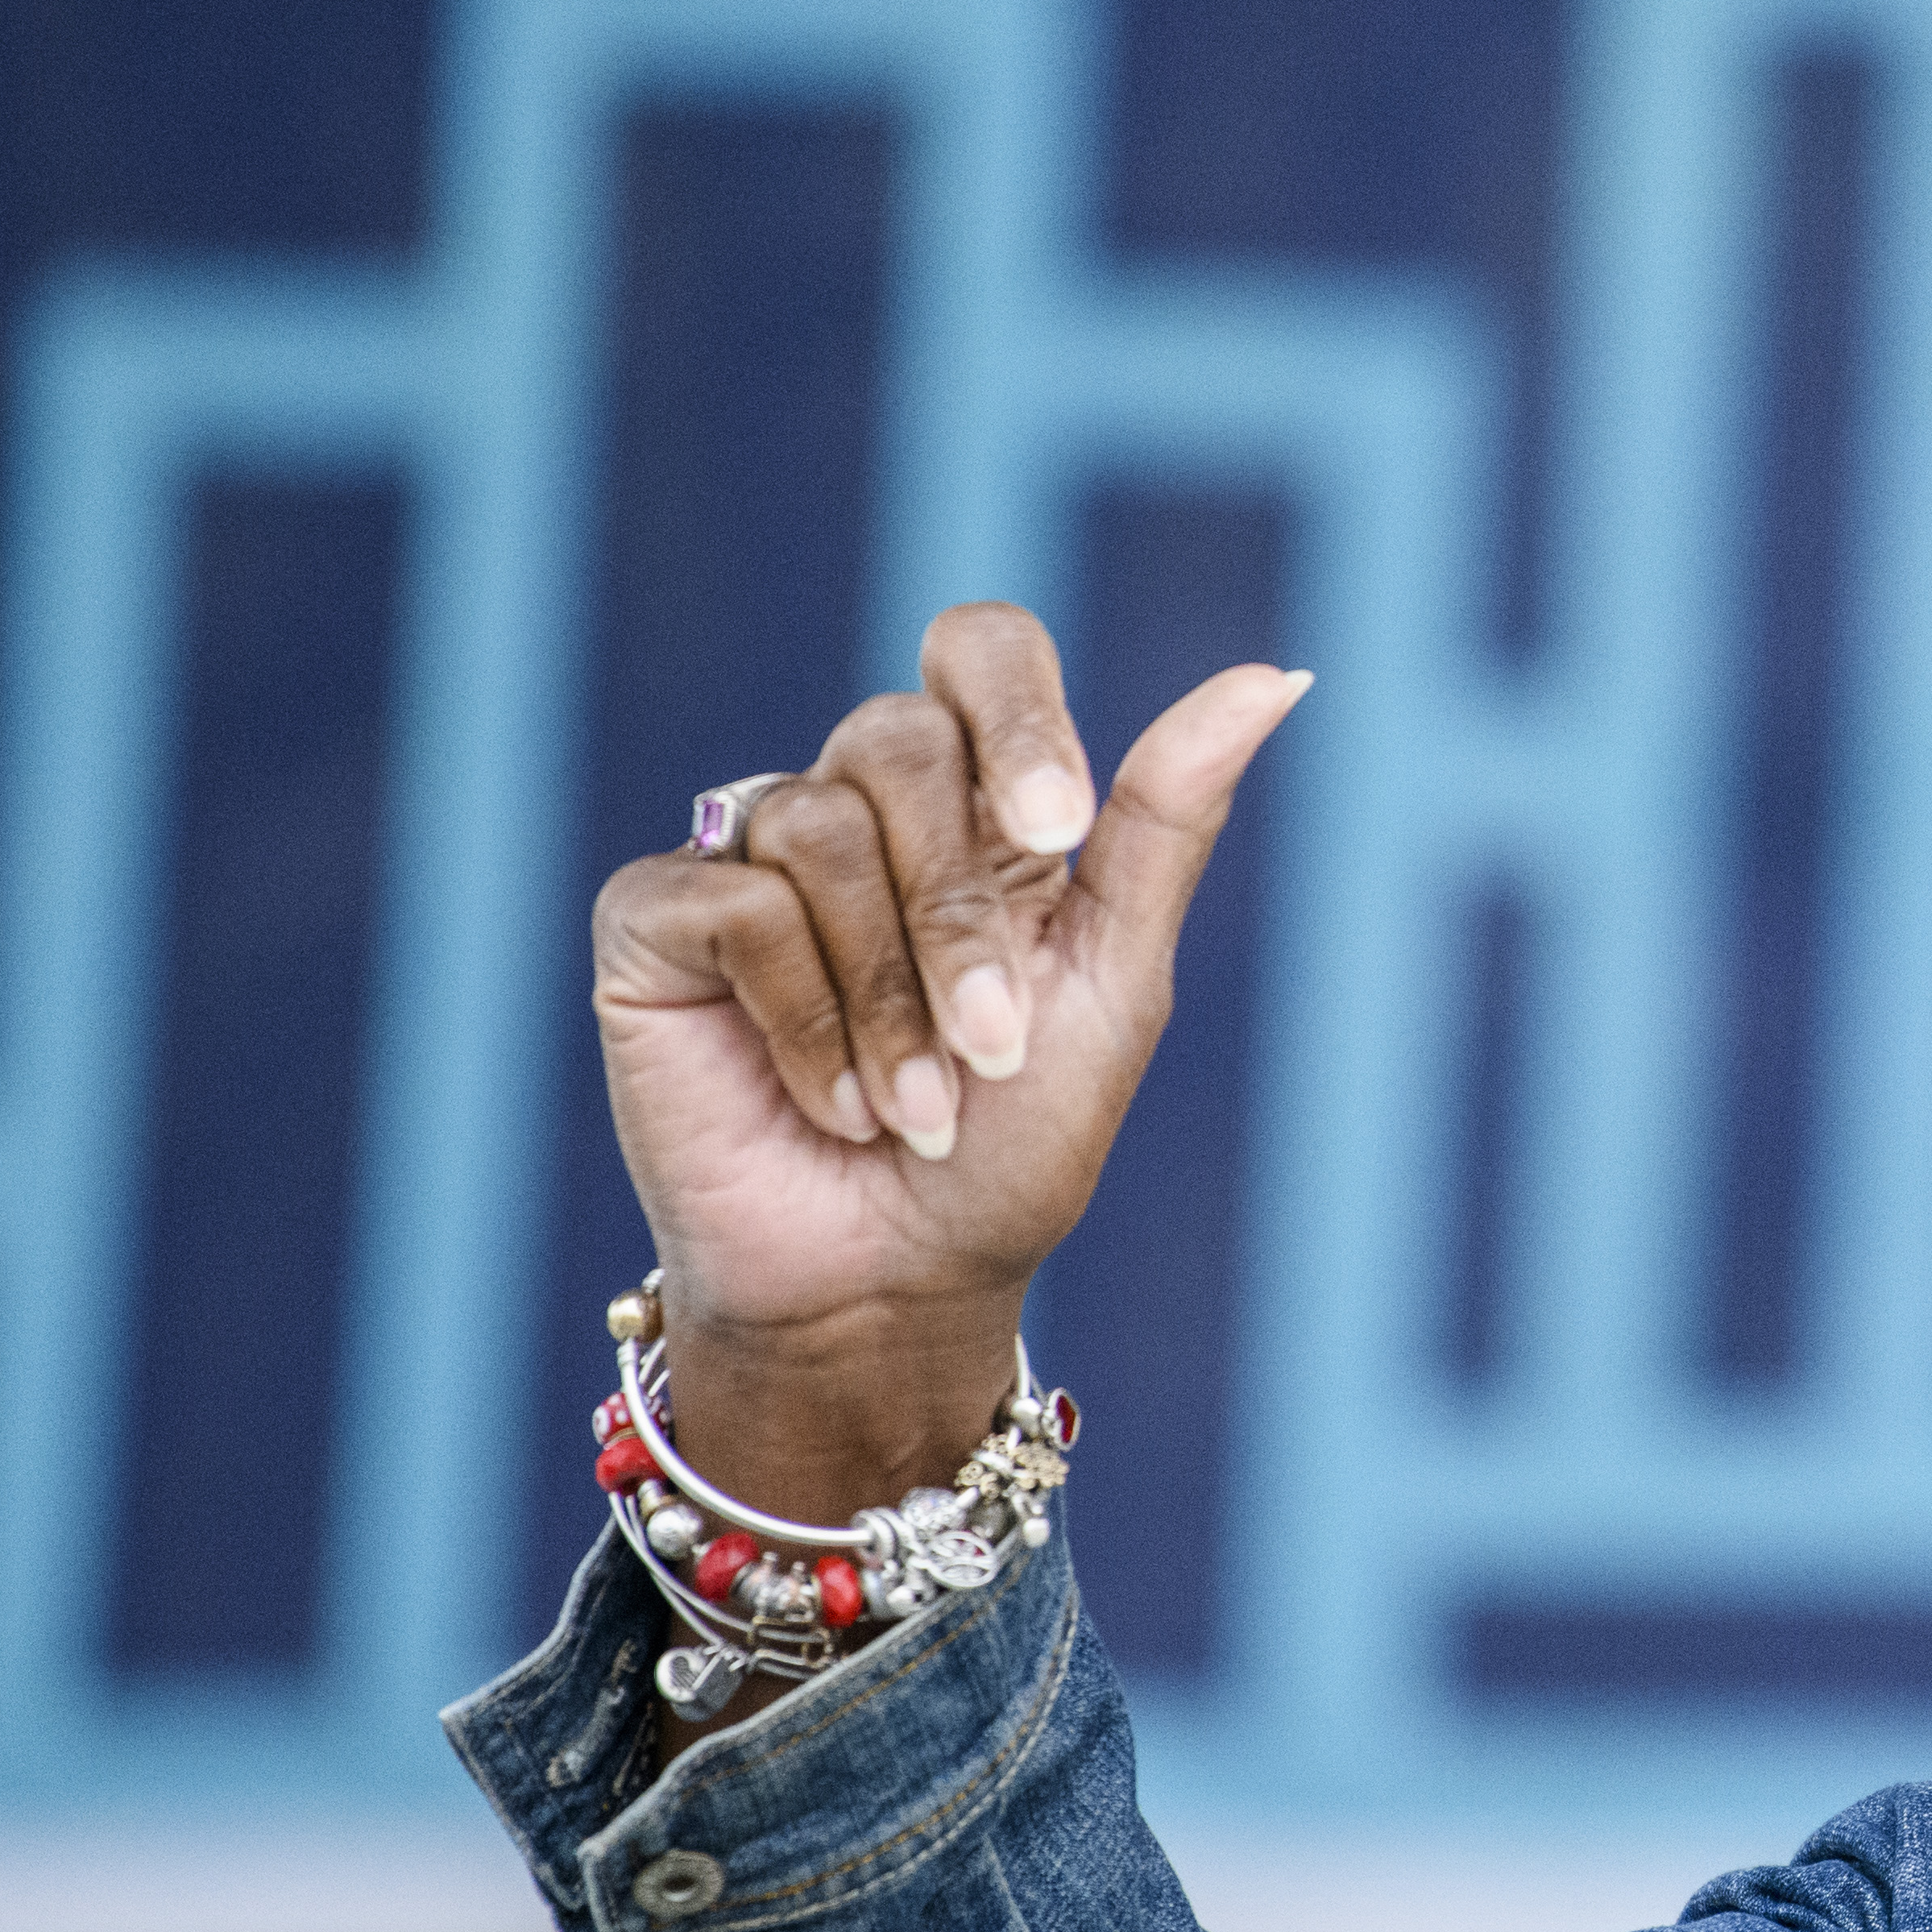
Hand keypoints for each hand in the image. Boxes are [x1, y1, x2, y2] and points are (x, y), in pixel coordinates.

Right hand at [589, 603, 1306, 1513]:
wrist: (900, 1284)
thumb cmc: (1015, 1141)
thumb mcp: (1116, 980)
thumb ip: (1169, 820)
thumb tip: (1274, 677)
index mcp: (976, 801)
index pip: (981, 647)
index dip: (1017, 715)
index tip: (1058, 831)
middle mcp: (856, 805)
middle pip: (899, 740)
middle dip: (958, 919)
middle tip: (990, 1052)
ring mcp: (746, 855)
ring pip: (816, 827)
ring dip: (889, 1000)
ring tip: (916, 1110)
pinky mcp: (657, 921)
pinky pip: (734, 906)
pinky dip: (805, 1021)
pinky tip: (832, 1105)